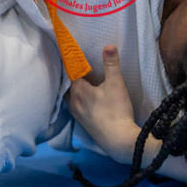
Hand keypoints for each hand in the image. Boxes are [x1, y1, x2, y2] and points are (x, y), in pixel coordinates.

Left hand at [66, 46, 139, 161]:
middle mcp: (73, 102)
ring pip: (70, 98)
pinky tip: (85, 101)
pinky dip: (76, 100)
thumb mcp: (116, 83)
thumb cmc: (117, 110)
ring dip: (72, 89)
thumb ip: (112, 63)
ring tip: (78, 82)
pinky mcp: (83, 124)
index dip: (71, 63)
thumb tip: (109, 45)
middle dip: (70, 76)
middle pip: (67, 85)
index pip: (70, 72)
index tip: (70, 54)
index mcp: (78, 91)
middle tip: (74, 67)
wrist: (119, 141)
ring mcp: (77, 115)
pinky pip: (74, 107)